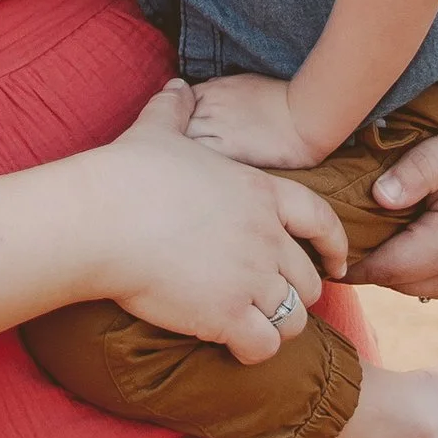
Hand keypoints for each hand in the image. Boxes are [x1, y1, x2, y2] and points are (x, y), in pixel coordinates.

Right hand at [84, 83, 348, 362]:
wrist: (100, 220)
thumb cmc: (126, 174)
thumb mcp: (157, 130)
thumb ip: (176, 109)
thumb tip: (176, 86)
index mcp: (259, 192)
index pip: (321, 219)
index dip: (335, 244)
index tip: (337, 263)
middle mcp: (265, 236)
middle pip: (309, 279)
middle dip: (296, 293)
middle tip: (273, 301)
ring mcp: (250, 277)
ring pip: (294, 319)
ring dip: (278, 326)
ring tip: (254, 327)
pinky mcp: (227, 315)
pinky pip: (265, 347)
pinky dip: (256, 352)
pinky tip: (235, 347)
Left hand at [183, 71, 323, 171]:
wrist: (304, 115)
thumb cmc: (280, 99)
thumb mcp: (244, 83)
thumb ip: (220, 91)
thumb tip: (207, 97)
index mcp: (211, 90)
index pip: (176, 106)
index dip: (174, 124)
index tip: (176, 140)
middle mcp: (208, 106)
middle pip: (172, 126)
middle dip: (170, 143)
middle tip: (171, 164)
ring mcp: (215, 127)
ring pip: (181, 144)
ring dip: (178, 159)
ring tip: (180, 178)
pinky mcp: (227, 150)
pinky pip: (198, 160)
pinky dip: (193, 170)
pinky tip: (196, 182)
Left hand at [349, 58, 437, 300]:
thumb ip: (416, 172)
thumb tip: (378, 198)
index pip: (381, 270)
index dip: (347, 259)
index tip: (317, 243)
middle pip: (393, 283)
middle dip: (365, 263)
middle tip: (334, 235)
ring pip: (413, 287)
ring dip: (390, 267)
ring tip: (362, 234)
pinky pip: (436, 284)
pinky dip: (414, 268)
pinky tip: (399, 237)